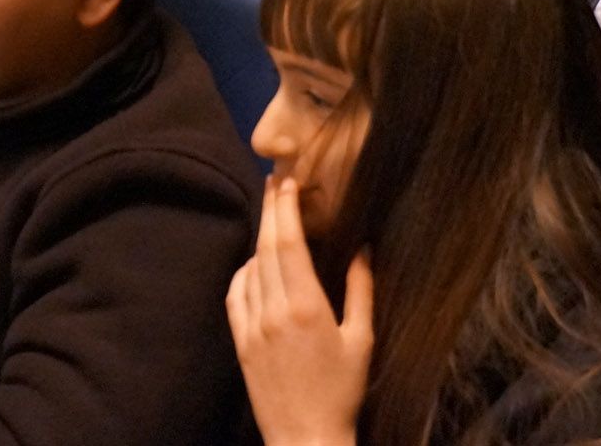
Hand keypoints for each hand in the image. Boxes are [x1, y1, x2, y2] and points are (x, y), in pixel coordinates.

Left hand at [226, 177, 368, 445]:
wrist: (305, 439)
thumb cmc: (342, 392)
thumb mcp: (362, 340)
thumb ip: (363, 289)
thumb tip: (365, 247)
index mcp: (307, 307)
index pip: (289, 243)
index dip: (286, 208)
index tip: (289, 181)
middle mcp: (274, 312)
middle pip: (266, 247)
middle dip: (270, 209)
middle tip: (275, 180)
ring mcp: (252, 327)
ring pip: (250, 268)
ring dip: (259, 237)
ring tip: (271, 216)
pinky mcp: (240, 343)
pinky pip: (235, 295)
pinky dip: (244, 271)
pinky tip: (254, 263)